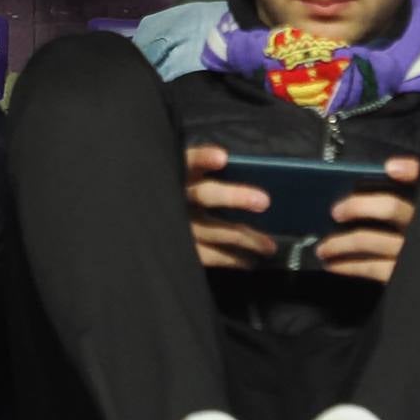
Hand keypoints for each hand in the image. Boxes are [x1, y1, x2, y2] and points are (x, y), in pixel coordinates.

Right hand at [184, 143, 277, 268]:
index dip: (203, 158)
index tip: (223, 158)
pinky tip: (249, 261)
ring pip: (213, 230)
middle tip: (264, 201)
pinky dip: (230, 259)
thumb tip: (251, 170)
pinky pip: (208, 255)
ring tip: (269, 245)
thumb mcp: (188, 175)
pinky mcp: (180, 249)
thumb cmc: (180, 191)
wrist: (150, 220)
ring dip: (245, 237)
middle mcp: (176, 199)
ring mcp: (176, 226)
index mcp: (179, 173)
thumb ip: (208, 170)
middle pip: (205, 195)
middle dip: (234, 198)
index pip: (189, 160)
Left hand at [316, 158, 419, 284]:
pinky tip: (334, 265)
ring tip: (324, 247)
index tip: (390, 168)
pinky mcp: (400, 276)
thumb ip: (417, 190)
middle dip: (358, 205)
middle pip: (390, 208)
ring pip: (369, 239)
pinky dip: (346, 265)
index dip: (410, 172)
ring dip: (339, 242)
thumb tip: (395, 166)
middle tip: (336, 211)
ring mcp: (410, 255)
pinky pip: (369, 267)